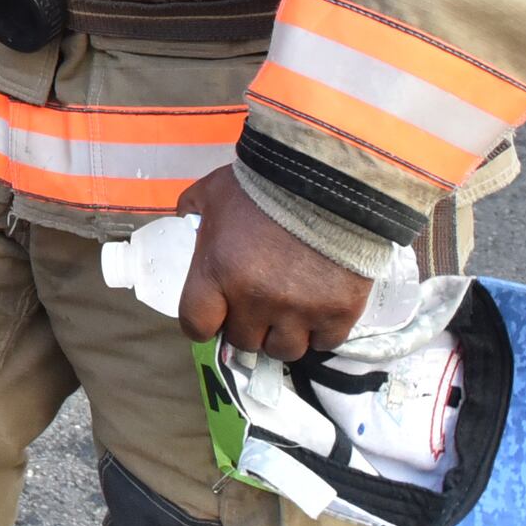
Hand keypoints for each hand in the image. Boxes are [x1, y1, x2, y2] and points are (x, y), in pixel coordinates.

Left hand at [174, 170, 376, 362]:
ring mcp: (300, 309)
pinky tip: (319, 307)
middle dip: (246, 325)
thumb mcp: (212, 192)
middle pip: (243, 341)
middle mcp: (255, 299)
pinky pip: (325, 342)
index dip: (204, 322)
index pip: (196, 326)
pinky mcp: (339, 311)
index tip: (214, 314)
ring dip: (282, 334)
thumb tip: (185, 227)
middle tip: (256, 304)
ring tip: (289, 310)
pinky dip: (321, 330)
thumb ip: (192, 213)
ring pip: (284, 350)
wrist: (331, 175)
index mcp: (218, 272)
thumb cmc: (265, 183)